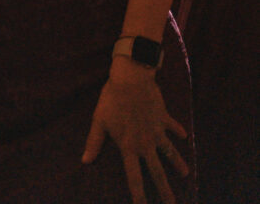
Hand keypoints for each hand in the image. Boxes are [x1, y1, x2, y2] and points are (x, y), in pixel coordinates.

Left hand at [82, 65, 188, 203]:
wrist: (131, 78)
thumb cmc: (112, 99)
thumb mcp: (99, 120)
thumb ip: (94, 142)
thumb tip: (85, 161)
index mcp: (129, 146)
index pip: (134, 177)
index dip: (138, 194)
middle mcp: (145, 143)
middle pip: (157, 172)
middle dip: (165, 190)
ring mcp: (157, 131)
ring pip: (170, 152)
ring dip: (178, 163)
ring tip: (186, 175)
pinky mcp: (164, 117)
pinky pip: (173, 126)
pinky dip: (178, 131)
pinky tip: (185, 136)